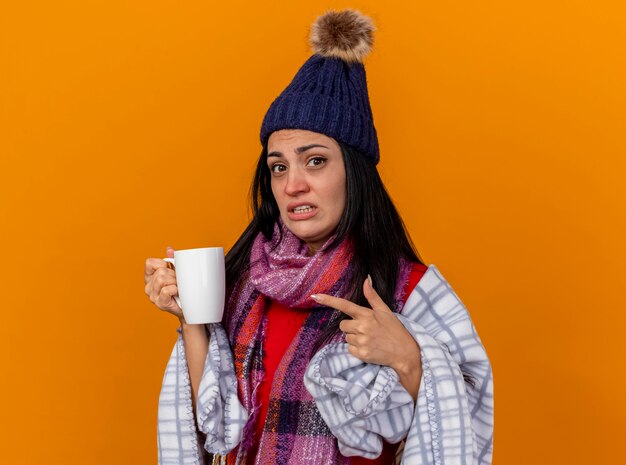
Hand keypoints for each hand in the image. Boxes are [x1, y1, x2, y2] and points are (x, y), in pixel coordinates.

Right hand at [144, 246, 184, 321]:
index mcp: (150, 277)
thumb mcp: (177, 271)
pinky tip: (177, 293)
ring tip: (178, 287)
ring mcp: (153, 296)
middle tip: (178, 282)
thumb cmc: (182, 288)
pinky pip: (166, 290)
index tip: (170, 269)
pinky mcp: (160, 303)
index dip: (162, 263)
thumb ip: (173, 259)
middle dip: (173, 274)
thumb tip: (169, 249)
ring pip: (162, 279)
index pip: (149, 263)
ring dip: (174, 281)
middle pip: (160, 271)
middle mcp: (148, 286)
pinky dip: (174, 289)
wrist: (190, 306)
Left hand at [311, 276, 421, 398]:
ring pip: (346, 337)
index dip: (328, 300)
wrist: (404, 352)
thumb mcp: (385, 310)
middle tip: (366, 329)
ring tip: (370, 339)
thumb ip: (372, 296)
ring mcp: (361, 341)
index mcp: (367, 314)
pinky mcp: (361, 353)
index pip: (344, 305)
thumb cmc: (394, 329)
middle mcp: (362, 327)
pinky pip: (349, 348)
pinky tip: (368, 347)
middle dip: (351, 326)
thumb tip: (366, 279)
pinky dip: (356, 348)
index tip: (315, 296)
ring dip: (354, 338)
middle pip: (342, 324)